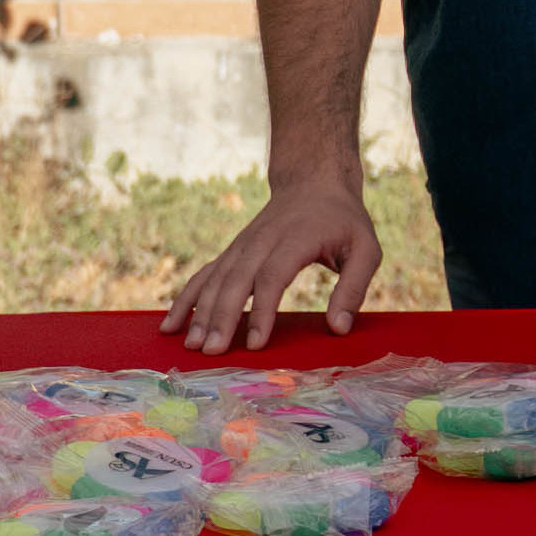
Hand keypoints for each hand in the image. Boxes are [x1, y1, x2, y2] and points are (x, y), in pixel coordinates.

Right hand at [169, 179, 382, 352]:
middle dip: (221, 317)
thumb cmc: (343, 221)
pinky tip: (170, 324)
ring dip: (199, 312)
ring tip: (191, 345)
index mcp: (295, 239)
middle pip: (235, 280)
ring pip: (215, 279)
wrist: (313, 183)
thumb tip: (339, 328)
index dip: (261, 311)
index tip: (255, 343)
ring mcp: (243, 245)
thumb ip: (354, 288)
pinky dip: (185, 299)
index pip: (272, 276)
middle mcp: (261, 241)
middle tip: (212, 352)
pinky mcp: (233, 252)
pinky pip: (205, 275)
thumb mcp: (365, 249)